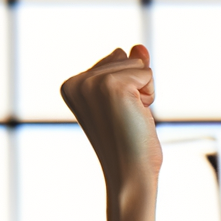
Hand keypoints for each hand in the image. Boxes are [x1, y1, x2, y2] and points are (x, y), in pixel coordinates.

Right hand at [60, 45, 161, 203]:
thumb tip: (139, 46)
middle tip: (126, 120)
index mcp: (71, 85)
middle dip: (137, 88)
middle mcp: (76, 81)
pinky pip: (147, 73)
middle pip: (126, 58)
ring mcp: (92, 83)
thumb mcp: (128, 100)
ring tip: (130, 120)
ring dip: (144, 93)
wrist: (131, 174)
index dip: (128, 88)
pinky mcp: (112, 86)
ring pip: (138, 64)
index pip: (115, 60)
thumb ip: (129, 69)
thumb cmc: (130, 143)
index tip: (117, 116)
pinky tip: (137, 118)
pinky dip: (149, 96)